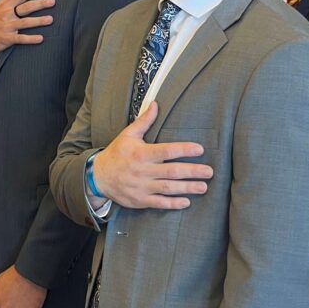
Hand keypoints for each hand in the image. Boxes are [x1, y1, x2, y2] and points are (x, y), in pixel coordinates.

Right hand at [0, 0, 53, 68]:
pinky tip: (40, 38)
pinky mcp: (7, 39)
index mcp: (7, 6)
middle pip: (25, 8)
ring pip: (24, 23)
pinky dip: (30, 39)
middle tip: (52, 1)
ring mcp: (7, 27)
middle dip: (39, 4)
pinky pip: (20, 39)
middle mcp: (8, 15)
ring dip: (38, 21)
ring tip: (50, 19)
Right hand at [91, 102, 211, 209]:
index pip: (166, 151)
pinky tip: (186, 202)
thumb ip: (144, 121)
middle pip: (171, 171)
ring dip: (187, 188)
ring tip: (204, 187)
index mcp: (141, 153)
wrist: (98, 177)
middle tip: (209, 171)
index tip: (199, 149)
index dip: (183, 150)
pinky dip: (173, 203)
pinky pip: (159, 203)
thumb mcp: (128, 135)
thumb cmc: (116, 153)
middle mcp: (142, 171)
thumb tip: (156, 104)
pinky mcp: (140, 200)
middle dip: (192, 172)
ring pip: (168, 188)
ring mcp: (141, 187)